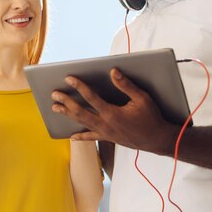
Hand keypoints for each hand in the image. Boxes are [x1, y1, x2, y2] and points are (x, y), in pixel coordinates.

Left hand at [51, 68, 175, 154]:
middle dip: (66, 102)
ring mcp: (105, 133)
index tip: (69, 78)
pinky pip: (91, 138)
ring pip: (82, 123)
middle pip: (80, 111)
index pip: (91, 97)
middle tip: (54, 94)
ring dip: (68, 115)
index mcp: (112, 113)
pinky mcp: (108, 138)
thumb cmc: (151, 117)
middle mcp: (105, 124)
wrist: (157, 139)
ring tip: (55, 108)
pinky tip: (71, 136)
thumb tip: (113, 71)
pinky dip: (81, 137)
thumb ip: (126, 85)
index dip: (79, 86)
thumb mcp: (142, 98)